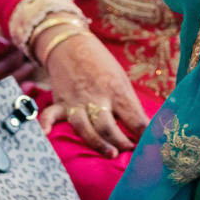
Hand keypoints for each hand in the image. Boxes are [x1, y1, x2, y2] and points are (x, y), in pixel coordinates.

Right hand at [41, 31, 147, 154]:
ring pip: (84, 126)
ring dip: (97, 142)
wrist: (72, 45)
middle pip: (109, 125)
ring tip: (110, 154)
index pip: (134, 117)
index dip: (145, 133)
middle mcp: (97, 97)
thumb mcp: (121, 80)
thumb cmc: (102, 66)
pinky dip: (46, 124)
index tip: (154, 146)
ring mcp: (77, 101)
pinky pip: (50, 114)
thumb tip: (146, 129)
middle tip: (131, 152)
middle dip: (121, 141)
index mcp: (117, 91)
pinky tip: (45, 134)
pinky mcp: (60, 102)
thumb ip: (128, 105)